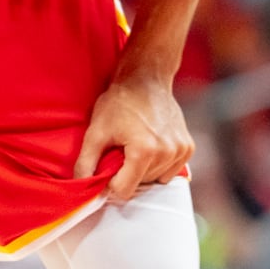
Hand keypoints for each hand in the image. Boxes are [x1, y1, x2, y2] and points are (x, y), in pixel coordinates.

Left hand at [72, 75, 192, 200]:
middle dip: (128, 172)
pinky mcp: (188, 147)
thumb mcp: (95, 131)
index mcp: (144, 151)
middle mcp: (167, 153)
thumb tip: (81, 188)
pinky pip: (171, 171)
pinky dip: (160, 164)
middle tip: (123, 148)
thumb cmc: (119, 102)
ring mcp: (180, 150)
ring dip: (144, 169)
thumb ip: (85, 163)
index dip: (111, 180)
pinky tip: (152, 144)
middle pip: (141, 184)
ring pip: (155, 179)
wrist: (146, 78)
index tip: (110, 161)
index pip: (123, 190)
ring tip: (137, 144)